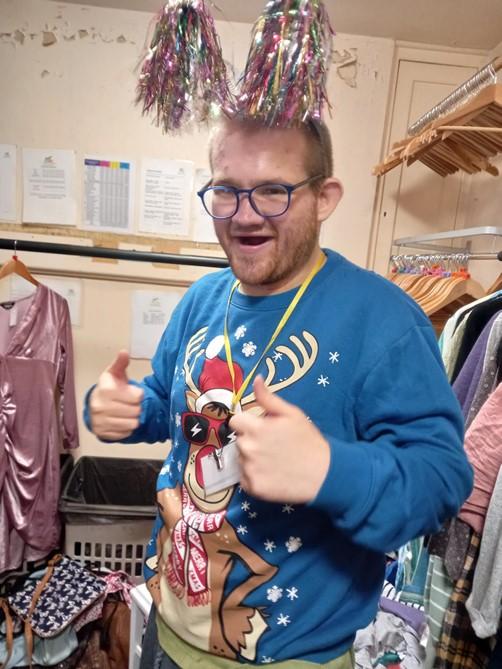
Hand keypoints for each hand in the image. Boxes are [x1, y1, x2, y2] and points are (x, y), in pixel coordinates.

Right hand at [89, 350, 143, 440]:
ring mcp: (100, 421)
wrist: (94, 404)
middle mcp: (101, 406)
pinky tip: (121, 420)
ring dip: (133, 418)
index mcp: (106, 390)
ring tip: (127, 412)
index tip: (132, 392)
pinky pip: (126, 434)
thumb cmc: (108, 387)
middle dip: (137, 407)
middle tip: (130, 403)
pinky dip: (127, 428)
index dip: (138, 394)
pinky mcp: (102, 433)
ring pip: (133, 424)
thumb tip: (124, 351)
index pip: (138, 396)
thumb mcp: (114, 373)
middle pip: (136, 411)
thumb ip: (121, 363)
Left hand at [229, 376, 329, 503]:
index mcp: (256, 428)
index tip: (261, 428)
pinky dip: (254, 476)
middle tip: (271, 445)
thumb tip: (256, 379)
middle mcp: (248, 449)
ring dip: (251, 458)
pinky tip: (271, 473)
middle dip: (250, 440)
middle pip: (238, 440)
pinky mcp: (253, 488)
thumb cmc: (308, 441)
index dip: (247, 423)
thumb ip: (268, 398)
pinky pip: (244, 478)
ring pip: (240, 459)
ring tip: (273, 460)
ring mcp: (249, 470)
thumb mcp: (291, 413)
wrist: (323, 474)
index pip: (235, 421)